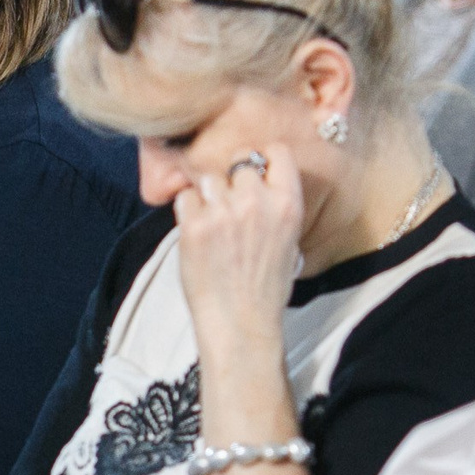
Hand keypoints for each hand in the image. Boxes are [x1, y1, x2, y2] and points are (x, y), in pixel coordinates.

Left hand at [173, 145, 306, 369]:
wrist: (241, 322)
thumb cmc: (265, 287)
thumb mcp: (289, 240)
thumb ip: (275, 205)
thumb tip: (258, 179)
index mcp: (288, 204)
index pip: (276, 151)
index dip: (263, 159)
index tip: (255, 171)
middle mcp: (257, 202)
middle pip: (239, 160)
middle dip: (232, 178)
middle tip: (228, 203)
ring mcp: (224, 212)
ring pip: (209, 177)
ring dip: (208, 194)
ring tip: (213, 223)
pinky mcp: (194, 225)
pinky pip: (186, 198)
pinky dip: (187, 211)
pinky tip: (197, 234)